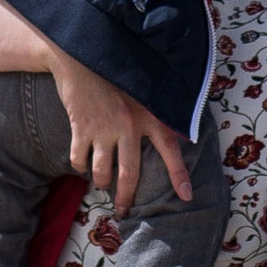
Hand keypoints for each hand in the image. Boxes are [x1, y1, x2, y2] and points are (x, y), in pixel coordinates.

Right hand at [44, 46, 189, 215]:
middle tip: (123, 211)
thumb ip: (158, 112)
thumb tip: (180, 135)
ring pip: (102, 170)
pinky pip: (79, 158)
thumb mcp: (142, 88)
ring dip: (101, 182)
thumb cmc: (114, 70)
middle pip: (129, 173)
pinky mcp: (81, 127)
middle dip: (126, 197)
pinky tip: (81, 165)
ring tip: (102, 185)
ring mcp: (103, 128)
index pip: (170, 148)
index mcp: (148, 114)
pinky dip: (79, 165)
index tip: (187, 196)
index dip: (179, 174)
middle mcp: (128, 125)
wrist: (79, 55)